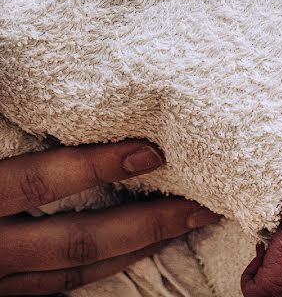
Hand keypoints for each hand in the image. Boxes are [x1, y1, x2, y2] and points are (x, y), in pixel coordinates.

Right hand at [0, 140, 220, 294]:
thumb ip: (2, 130)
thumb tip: (11, 68)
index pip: (37, 183)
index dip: (93, 167)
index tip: (151, 152)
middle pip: (76, 241)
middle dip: (147, 223)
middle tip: (199, 205)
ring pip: (74, 271)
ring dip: (136, 249)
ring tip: (185, 224)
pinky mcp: (3, 295)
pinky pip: (58, 287)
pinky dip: (103, 267)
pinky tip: (137, 250)